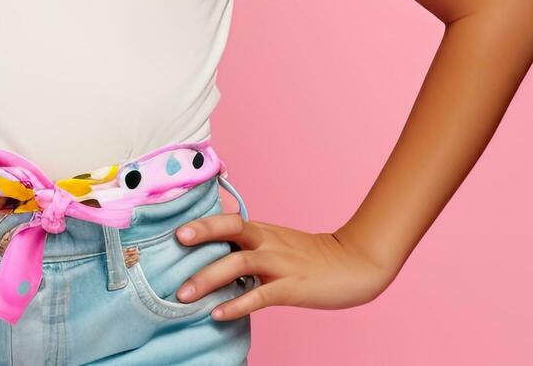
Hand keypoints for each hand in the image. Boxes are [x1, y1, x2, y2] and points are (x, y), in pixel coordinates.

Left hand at [171, 213, 399, 319]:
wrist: (357, 265)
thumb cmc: (312, 258)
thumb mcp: (277, 244)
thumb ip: (248, 245)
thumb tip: (213, 251)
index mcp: (263, 232)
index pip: (229, 219)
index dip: (202, 222)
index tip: (175, 229)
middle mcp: (268, 243)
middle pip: (231, 229)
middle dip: (202, 234)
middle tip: (174, 243)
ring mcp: (281, 264)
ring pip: (239, 263)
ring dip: (208, 278)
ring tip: (183, 295)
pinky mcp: (292, 287)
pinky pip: (260, 295)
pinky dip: (237, 304)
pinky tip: (218, 314)